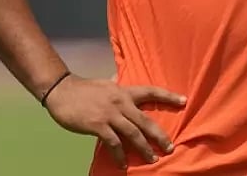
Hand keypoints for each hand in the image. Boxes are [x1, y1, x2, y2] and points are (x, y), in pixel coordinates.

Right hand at [43, 74, 185, 167]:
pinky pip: (114, 144)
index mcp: (123, 91)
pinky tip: (123, 164)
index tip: (184, 101)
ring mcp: (110, 114)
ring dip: (144, 149)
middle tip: (170, 147)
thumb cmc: (83, 89)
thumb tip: (119, 82)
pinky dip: (120, 155)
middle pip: (146, 121)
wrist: (61, 91)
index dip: (168, 96)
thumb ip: (115, 88)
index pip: (150, 91)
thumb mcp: (104, 85)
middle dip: (160, 135)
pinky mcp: (98, 125)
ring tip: (153, 159)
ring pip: (134, 134)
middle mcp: (120, 102)